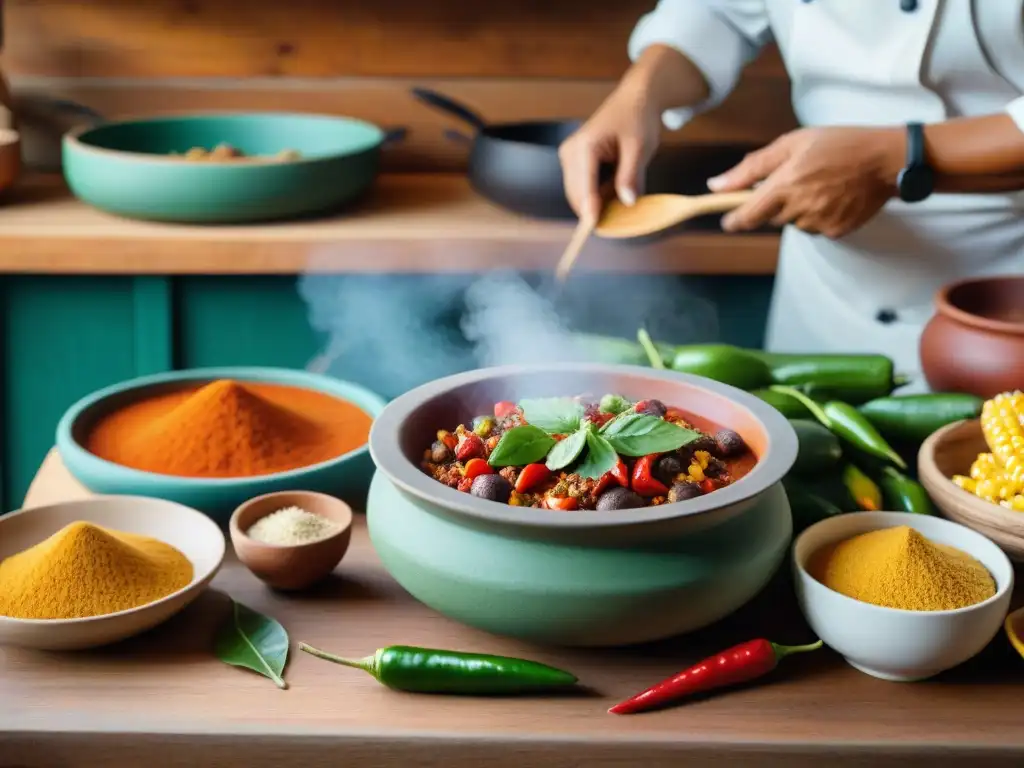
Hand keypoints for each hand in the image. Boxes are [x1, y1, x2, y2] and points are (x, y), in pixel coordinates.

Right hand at [558, 83, 661, 223]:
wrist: (633, 99)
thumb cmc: (637, 119)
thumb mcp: (640, 147)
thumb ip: (631, 176)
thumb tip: (627, 202)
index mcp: (585, 146)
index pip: (585, 185)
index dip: (590, 209)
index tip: (594, 228)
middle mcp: (570, 151)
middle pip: (576, 194)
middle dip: (595, 209)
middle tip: (621, 220)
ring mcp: (568, 156)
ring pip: (577, 194)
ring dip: (597, 202)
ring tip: (621, 193)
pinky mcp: (572, 161)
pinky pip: (581, 187)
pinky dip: (596, 195)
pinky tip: (614, 187)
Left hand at [710, 126, 903, 238]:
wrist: (886, 159)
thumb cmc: (838, 144)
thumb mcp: (791, 144)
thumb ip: (751, 167)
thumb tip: (716, 185)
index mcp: (784, 185)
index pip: (747, 216)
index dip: (734, 220)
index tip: (728, 220)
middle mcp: (799, 208)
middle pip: (771, 218)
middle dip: (776, 204)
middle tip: (798, 181)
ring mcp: (818, 222)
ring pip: (794, 224)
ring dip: (798, 210)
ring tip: (820, 185)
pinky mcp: (835, 231)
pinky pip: (816, 229)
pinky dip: (819, 216)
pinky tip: (834, 197)